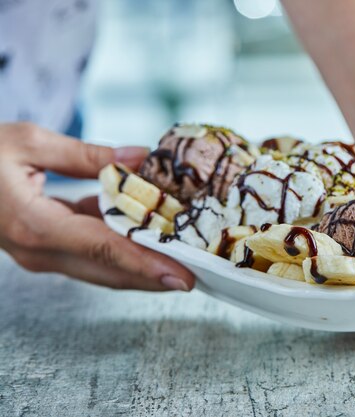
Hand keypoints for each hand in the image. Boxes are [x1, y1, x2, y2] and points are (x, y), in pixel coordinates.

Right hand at [0, 123, 194, 290]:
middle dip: (156, 276)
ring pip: (104, 268)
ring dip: (145, 267)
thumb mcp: (31, 142)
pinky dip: (125, 249)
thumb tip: (141, 158)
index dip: (146, 264)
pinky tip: (153, 237)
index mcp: (35, 225)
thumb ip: (89, 155)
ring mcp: (43, 255)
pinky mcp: (48, 249)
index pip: (104, 249)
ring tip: (186, 261)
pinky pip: (94, 255)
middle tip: (201, 276)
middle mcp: (41, 251)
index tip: (183, 276)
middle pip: (110, 270)